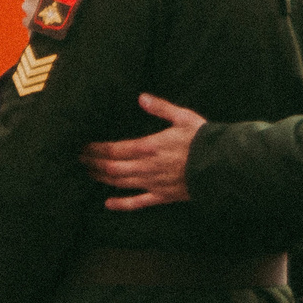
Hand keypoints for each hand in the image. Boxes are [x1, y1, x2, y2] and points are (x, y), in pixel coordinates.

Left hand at [80, 95, 206, 209]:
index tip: (82, 146)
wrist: (223, 165)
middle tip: (78, 159)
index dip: (96, 149)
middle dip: (93, 162)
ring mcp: (153, 184)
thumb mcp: (183, 117)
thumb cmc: (204, 140)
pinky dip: (122, 204)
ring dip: (102, 178)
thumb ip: (161, 108)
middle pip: (112, 167)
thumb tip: (141, 97)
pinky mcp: (162, 196)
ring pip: (120, 183)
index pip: (114, 149)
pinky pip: (138, 203)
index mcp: (149, 147)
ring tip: (88, 173)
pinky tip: (108, 203)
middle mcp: (146, 167)